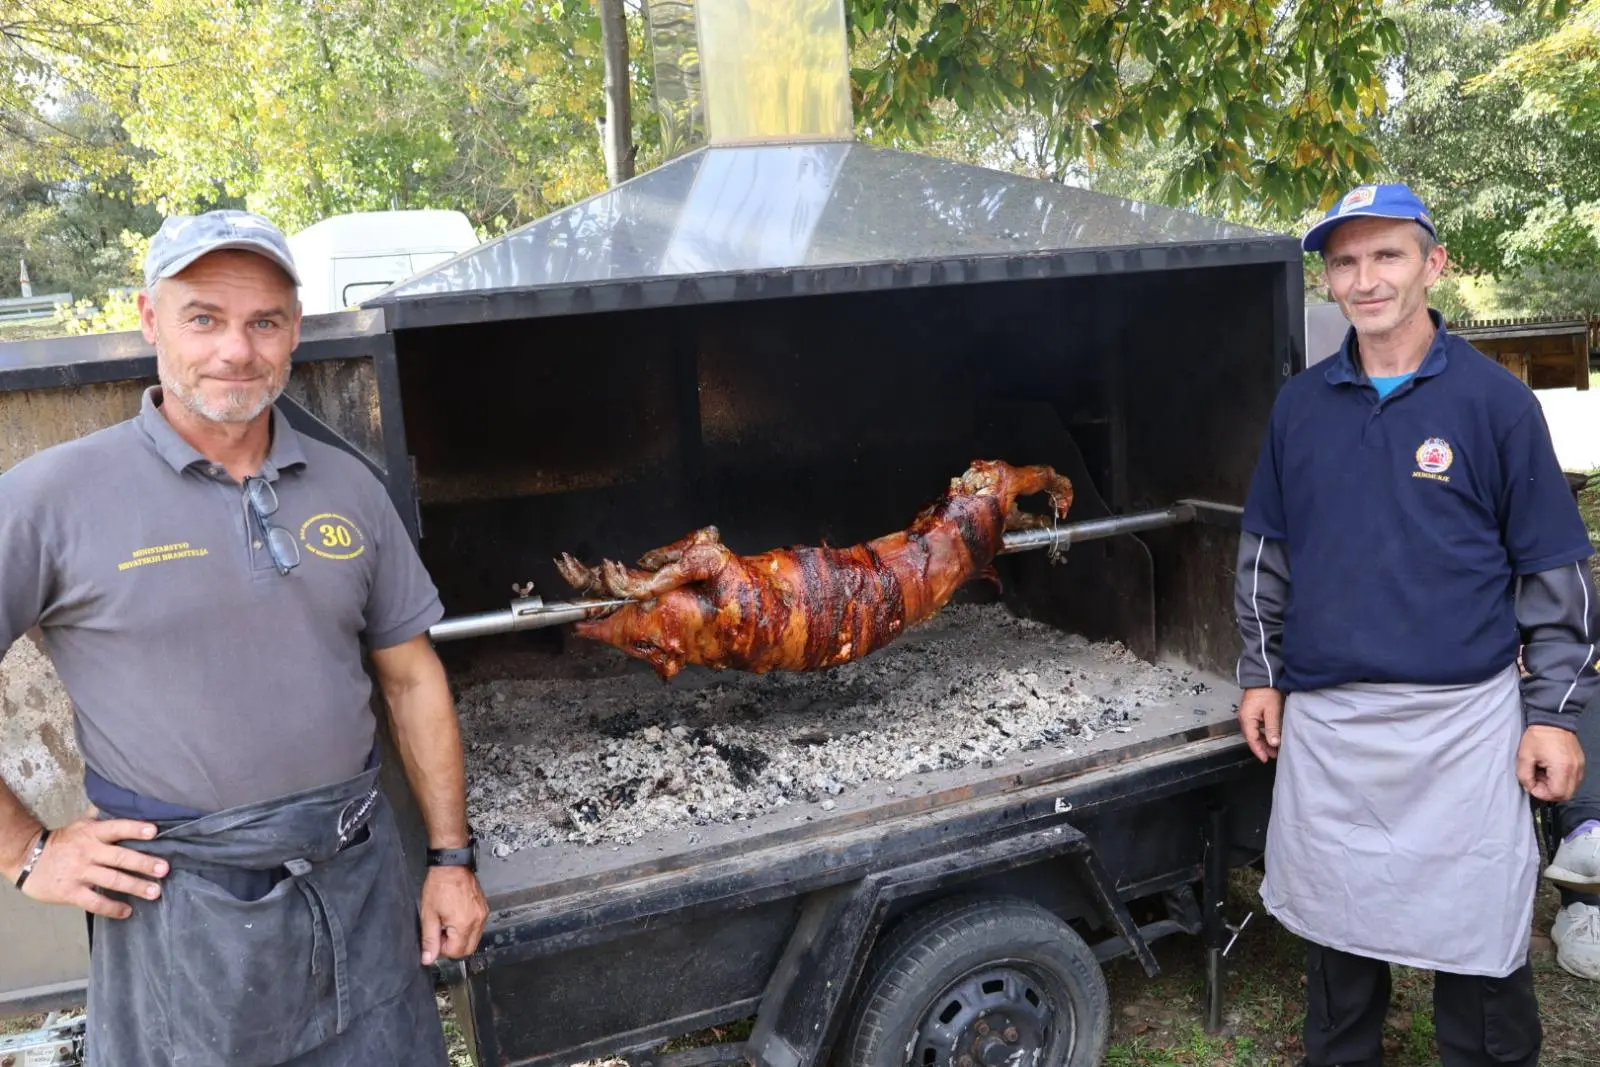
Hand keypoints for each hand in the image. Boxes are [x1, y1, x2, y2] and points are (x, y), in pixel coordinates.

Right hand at [14, 812, 166, 918]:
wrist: (28, 858)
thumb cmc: (63, 841)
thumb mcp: (81, 823)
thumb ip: (102, 815)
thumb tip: (125, 800)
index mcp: (92, 833)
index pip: (116, 828)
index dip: (135, 829)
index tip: (154, 832)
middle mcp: (88, 852)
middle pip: (119, 857)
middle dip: (143, 863)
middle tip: (164, 869)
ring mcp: (79, 873)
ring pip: (111, 880)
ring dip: (135, 887)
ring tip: (155, 892)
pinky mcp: (70, 892)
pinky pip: (94, 902)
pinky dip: (111, 908)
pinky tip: (127, 911)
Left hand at [419, 865, 487, 965]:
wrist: (452, 866)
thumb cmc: (440, 885)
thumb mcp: (428, 914)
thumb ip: (429, 939)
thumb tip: (428, 958)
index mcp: (463, 924)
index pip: (456, 952)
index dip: (442, 948)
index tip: (436, 937)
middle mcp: (477, 921)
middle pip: (467, 949)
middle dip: (453, 946)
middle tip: (441, 931)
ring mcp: (483, 914)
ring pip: (474, 939)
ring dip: (460, 937)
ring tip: (448, 921)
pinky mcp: (484, 909)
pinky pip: (478, 928)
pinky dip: (467, 928)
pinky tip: (456, 916)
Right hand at [1238, 687, 1284, 761]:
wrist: (1264, 676)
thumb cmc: (1267, 692)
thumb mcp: (1272, 711)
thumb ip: (1272, 728)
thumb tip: (1273, 743)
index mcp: (1247, 719)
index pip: (1252, 740)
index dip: (1259, 751)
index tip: (1266, 759)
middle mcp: (1244, 718)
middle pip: (1252, 738)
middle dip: (1262, 747)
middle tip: (1273, 755)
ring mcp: (1247, 715)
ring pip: (1254, 733)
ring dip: (1263, 741)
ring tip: (1274, 747)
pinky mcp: (1252, 711)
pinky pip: (1256, 727)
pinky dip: (1263, 733)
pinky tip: (1271, 735)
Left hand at [1517, 724, 1585, 801]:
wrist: (1552, 719)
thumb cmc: (1539, 735)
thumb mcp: (1525, 756)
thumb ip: (1524, 775)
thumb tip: (1529, 787)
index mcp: (1562, 768)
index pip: (1557, 793)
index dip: (1542, 793)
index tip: (1532, 785)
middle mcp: (1575, 769)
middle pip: (1566, 794)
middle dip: (1549, 792)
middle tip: (1537, 781)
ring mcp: (1580, 766)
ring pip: (1571, 788)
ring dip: (1556, 786)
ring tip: (1543, 774)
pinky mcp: (1580, 763)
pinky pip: (1573, 779)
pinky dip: (1562, 779)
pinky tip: (1550, 770)